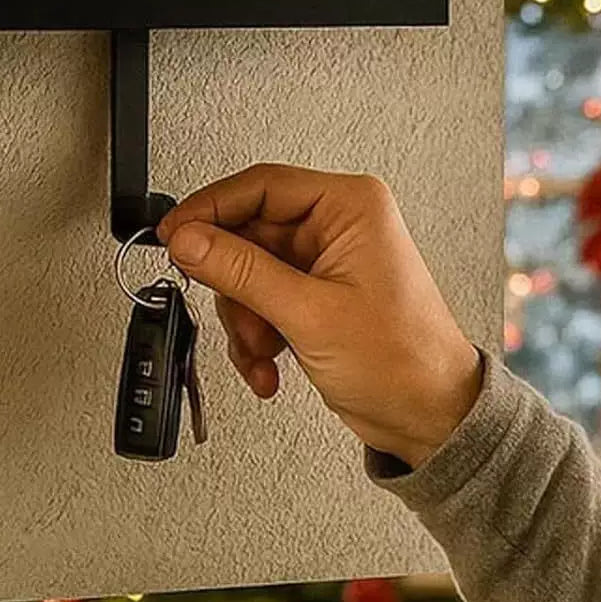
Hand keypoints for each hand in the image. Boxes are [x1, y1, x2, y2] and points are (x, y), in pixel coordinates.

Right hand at [157, 164, 481, 467]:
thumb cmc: (404, 360)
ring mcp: (326, 264)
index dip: (209, 210)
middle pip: (248, 234)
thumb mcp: (309, 313)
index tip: (173, 237)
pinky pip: (262, 303)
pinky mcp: (316, 298)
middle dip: (234, 287)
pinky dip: (257, 337)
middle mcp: (339, 227)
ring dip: (245, 320)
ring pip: (248, 274)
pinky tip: (269, 365)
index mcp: (351, 207)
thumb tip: (189, 239)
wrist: (428, 415)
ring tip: (262, 351)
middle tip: (233, 313)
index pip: (261, 186)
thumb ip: (241, 272)